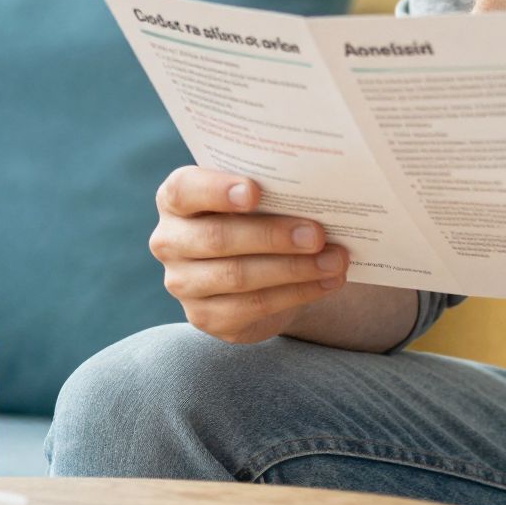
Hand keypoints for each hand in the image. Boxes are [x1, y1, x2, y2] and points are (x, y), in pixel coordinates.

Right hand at [149, 166, 350, 344]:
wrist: (262, 264)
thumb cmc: (262, 214)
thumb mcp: (262, 195)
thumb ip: (274, 188)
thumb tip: (322, 188)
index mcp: (177, 198)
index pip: (185, 190)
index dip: (217, 190)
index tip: (254, 192)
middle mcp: (170, 241)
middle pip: (217, 238)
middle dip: (272, 236)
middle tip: (318, 234)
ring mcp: (183, 283)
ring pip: (237, 276)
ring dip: (293, 269)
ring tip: (335, 260)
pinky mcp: (205, 316)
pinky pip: (252, 306)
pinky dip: (296, 293)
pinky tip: (327, 282)